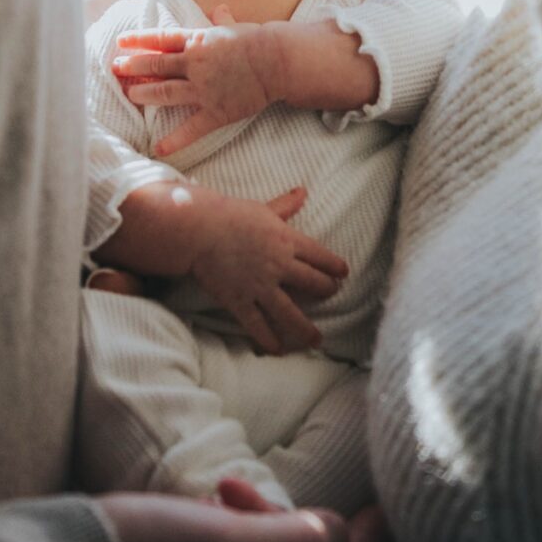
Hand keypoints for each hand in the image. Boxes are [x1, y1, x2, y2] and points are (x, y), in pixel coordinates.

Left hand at [114, 12, 281, 154]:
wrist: (276, 61)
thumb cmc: (257, 41)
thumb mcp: (235, 26)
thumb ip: (221, 20)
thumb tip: (218, 9)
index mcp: (198, 41)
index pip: (160, 39)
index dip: (137, 41)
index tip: (120, 42)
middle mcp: (194, 64)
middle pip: (155, 65)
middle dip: (132, 67)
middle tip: (116, 68)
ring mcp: (203, 89)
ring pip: (164, 92)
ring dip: (143, 94)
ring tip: (129, 95)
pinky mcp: (215, 111)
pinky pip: (190, 129)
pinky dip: (174, 140)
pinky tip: (158, 148)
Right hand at [192, 187, 346, 355]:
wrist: (198, 230)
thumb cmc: (228, 214)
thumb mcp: (262, 208)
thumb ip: (285, 205)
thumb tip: (303, 191)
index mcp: (287, 240)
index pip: (321, 257)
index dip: (335, 266)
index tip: (342, 274)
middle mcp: (279, 266)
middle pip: (313, 284)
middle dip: (326, 291)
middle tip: (331, 295)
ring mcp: (260, 286)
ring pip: (291, 313)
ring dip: (306, 329)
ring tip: (316, 339)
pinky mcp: (240, 301)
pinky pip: (258, 325)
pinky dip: (268, 340)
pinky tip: (277, 349)